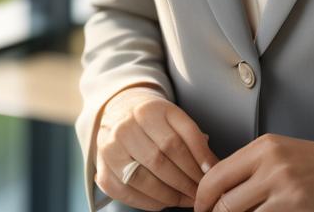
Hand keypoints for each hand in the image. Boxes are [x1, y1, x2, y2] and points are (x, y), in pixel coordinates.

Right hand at [94, 85, 218, 210]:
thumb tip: (210, 165)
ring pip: (142, 180)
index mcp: (147, 111)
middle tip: (200, 192)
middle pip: (159, 161)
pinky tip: (165, 202)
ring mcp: (110, 150)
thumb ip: (192, 137)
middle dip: (184, 182)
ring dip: (169, 195)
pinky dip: (149, 202)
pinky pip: (127, 193)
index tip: (210, 175)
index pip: (174, 142)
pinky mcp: (103, 171)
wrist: (119, 112)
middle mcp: (125, 129)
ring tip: (186, 199)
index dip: (195, 162)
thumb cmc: (153, 118)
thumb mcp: (174, 116)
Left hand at [193, 133, 313, 211]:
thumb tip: (217, 191)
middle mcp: (270, 164)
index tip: (200, 209)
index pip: (215, 174)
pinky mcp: (293, 207)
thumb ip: (249, 169)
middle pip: (222, 201)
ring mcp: (282, 187)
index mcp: (263, 147)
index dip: (201, 198)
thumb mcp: (279, 156)